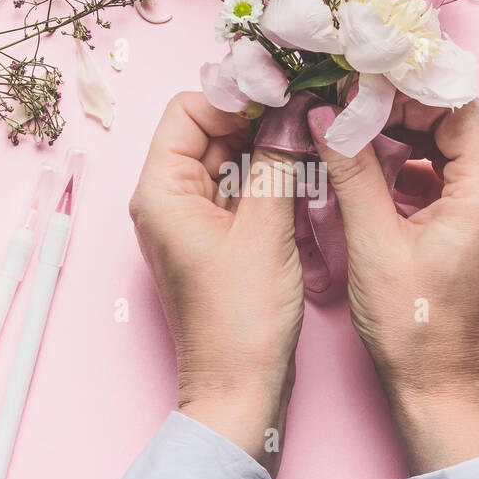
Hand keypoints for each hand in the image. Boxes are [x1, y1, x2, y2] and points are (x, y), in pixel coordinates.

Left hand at [130, 92, 303, 475]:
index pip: (190, 109)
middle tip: (311, 105)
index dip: (236, 93)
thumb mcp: (265, 230)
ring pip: (232, 157)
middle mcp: (170, 199)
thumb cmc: (241, 321)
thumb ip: (278, 161)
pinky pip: (243, 189)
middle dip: (260, 115)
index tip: (285, 89)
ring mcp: (195, 220)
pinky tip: (307, 169)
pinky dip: (272, 175)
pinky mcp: (220, 239)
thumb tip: (296, 109)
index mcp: (162, 191)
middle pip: (213, 129)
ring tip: (315, 134)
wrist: (241, 389)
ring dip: (271, 144)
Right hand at [307, 98, 478, 473]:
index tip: (362, 84)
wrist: (440, 388)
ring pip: (454, 151)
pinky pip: (451, 181)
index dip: (409, 88)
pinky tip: (376, 173)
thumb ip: (352, 169)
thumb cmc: (413, 326)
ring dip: (409, 137)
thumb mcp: (373, 241)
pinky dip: (416, 169)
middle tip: (353, 102)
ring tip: (358, 133)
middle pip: (458, 124)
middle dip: (404, 108)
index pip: (457, 107)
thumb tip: (325, 116)